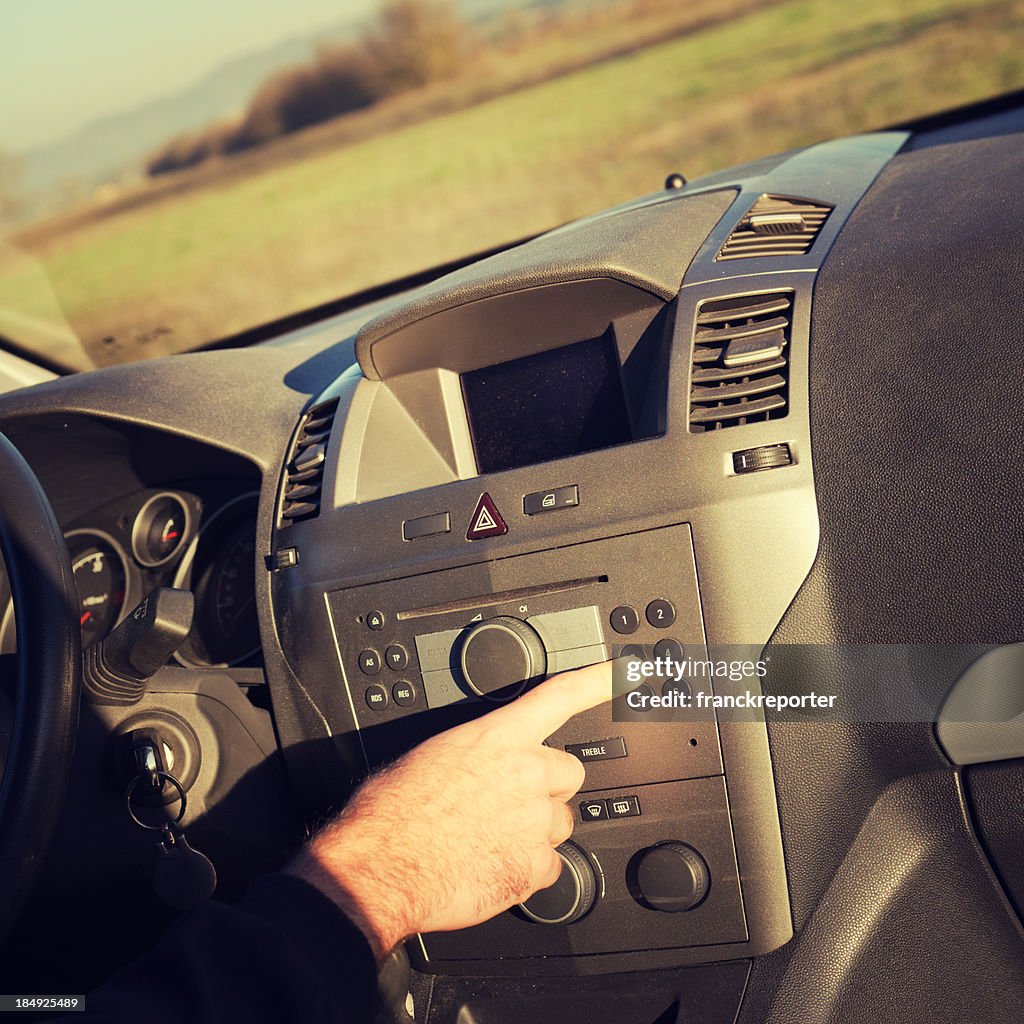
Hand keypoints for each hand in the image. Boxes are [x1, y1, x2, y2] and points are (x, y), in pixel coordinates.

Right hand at [286, 660, 612, 959]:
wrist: (381, 866)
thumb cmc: (393, 812)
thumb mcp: (430, 756)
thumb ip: (472, 755)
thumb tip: (477, 766)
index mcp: (496, 736)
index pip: (560, 696)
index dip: (598, 681)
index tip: (623, 671)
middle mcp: (525, 772)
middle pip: (570, 774)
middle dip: (548, 787)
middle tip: (511, 802)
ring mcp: (535, 820)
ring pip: (562, 822)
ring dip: (537, 830)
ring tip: (492, 838)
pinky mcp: (534, 866)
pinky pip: (551, 867)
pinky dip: (527, 870)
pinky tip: (493, 867)